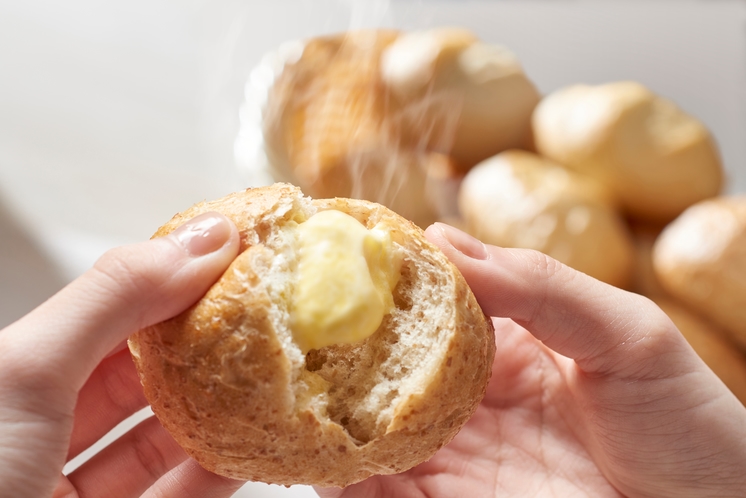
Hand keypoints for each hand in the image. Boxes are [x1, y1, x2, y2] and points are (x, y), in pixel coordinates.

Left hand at [0, 212, 245, 497]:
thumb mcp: (26, 372)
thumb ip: (116, 297)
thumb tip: (203, 238)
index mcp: (10, 379)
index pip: (103, 312)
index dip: (167, 280)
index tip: (232, 256)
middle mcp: (36, 433)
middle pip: (137, 374)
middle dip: (200, 343)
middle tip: (261, 314)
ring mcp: (70, 490)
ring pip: (158, 438)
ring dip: (215, 410)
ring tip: (265, 376)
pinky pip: (174, 495)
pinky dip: (214, 471)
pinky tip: (247, 446)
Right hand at [319, 223, 745, 497]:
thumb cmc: (689, 423)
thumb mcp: (627, 334)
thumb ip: (540, 286)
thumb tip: (446, 240)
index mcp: (507, 341)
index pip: (429, 301)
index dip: (382, 279)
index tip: (333, 254)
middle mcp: (470, 394)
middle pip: (386, 365)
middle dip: (336, 346)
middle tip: (283, 319)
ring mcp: (456, 453)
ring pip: (372, 427)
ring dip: (327, 409)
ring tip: (281, 383)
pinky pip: (382, 490)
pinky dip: (344, 474)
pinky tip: (317, 454)